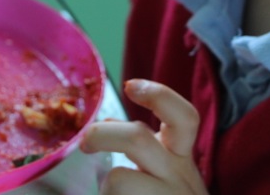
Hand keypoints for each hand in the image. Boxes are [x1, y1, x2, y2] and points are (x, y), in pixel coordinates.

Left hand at [81, 79, 207, 194]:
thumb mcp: (163, 175)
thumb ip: (142, 150)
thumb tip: (110, 122)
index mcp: (180, 158)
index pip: (183, 118)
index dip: (159, 95)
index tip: (130, 85)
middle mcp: (180, 177)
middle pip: (139, 140)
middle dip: (104, 134)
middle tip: (86, 142)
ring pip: (121, 180)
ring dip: (107, 184)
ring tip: (109, 193)